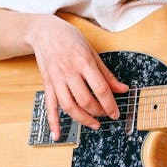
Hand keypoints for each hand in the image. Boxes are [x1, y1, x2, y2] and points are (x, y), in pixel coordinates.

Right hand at [28, 15, 127, 139]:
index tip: (116, 113)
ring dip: (83, 119)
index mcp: (84, 62)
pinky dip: (53, 123)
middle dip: (98, 112)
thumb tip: (122, 89)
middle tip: (106, 115)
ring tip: (94, 124)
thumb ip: (107, 74)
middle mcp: (69, 72)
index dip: (110, 104)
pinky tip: (57, 135)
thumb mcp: (92, 52)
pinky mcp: (46, 84)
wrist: (44, 32)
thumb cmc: (70, 39)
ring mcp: (56, 79)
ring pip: (69, 106)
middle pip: (85, 100)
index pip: (100, 89)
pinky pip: (49, 107)